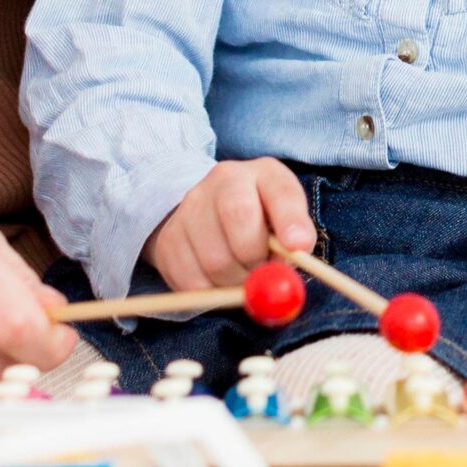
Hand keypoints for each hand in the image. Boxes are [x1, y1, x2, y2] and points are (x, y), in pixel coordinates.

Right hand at [145, 158, 316, 294]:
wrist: (209, 215)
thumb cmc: (261, 220)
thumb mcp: (286, 218)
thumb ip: (298, 235)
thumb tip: (297, 253)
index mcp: (262, 173)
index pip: (279, 190)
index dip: (290, 220)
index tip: (298, 247)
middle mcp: (222, 181)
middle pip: (239, 218)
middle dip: (256, 259)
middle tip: (262, 274)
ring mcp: (190, 207)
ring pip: (215, 260)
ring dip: (234, 282)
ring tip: (241, 273)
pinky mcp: (168, 239)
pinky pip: (191, 282)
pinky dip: (210, 293)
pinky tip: (217, 279)